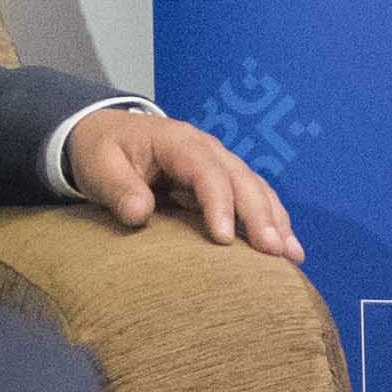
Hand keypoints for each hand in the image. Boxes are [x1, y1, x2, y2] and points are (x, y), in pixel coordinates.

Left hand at [65, 106, 305, 259]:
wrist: (106, 135)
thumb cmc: (102, 152)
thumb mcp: (99, 166)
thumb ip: (118, 188)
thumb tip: (140, 214)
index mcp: (178, 141)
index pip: (206, 171)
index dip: (218, 203)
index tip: (223, 239)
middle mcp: (207, 149)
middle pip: (242, 180)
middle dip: (260, 216)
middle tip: (273, 252)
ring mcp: (220, 164)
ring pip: (256, 190)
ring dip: (276, 221)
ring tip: (292, 256)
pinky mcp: (223, 183)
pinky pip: (255, 199)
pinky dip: (274, 222)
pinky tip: (289, 249)